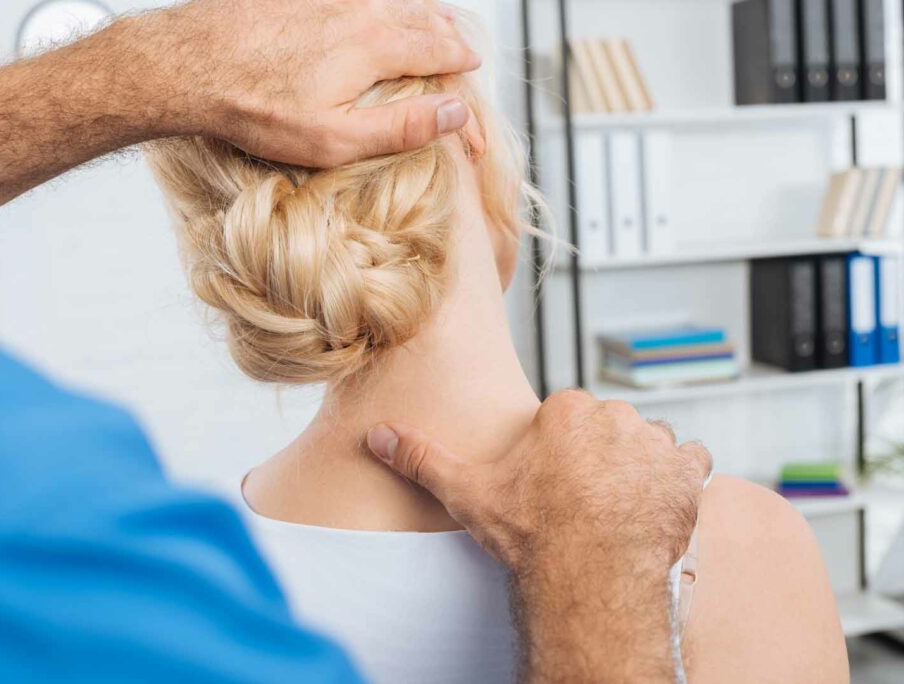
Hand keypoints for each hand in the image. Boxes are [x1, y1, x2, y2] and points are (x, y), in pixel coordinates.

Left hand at [111, 0, 480, 166]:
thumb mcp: (337, 138)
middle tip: (459, 43)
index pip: (439, 47)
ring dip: (416, 12)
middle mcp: (358, 10)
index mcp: (375, 46)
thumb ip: (403, 126)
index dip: (461, 59)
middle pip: (420, 15)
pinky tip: (370, 13)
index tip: (473, 65)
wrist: (191, 65)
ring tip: (429, 21)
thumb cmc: (259, 109)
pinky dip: (378, 6)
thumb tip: (456, 112)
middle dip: (446, 31)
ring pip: (389, 0)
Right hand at [367, 390, 711, 682]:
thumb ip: (422, 457)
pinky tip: (656, 502)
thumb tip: (375, 435)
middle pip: (608, 427)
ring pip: (648, 442)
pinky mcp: (686, 472)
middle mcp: (615, 416)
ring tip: (619, 505)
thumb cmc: (532, 532)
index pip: (567, 417)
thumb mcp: (469, 492)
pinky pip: (691, 460)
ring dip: (640, 465)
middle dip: (600, 455)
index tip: (554, 481)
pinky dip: (680, 478)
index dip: (560, 452)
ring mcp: (655, 442)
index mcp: (566, 410)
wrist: (589, 574)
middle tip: (585, 497)